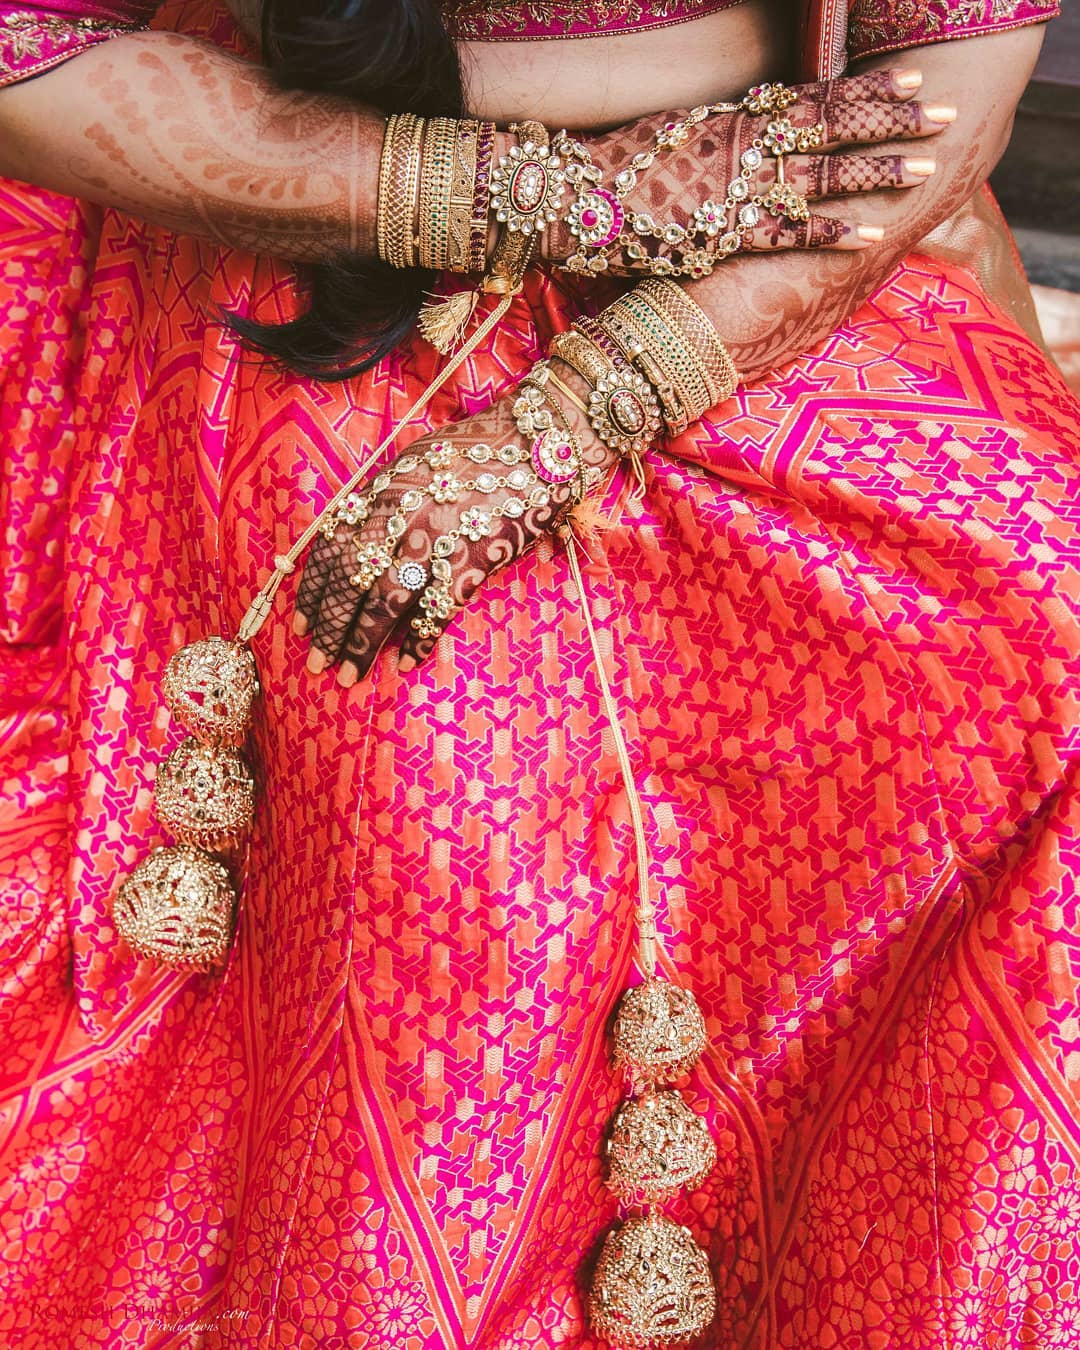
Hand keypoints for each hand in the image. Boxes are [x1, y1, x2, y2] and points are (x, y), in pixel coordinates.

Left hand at [291, 364, 615, 683]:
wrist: (543, 438)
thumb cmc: (483, 450)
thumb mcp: (420, 460)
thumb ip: (388, 498)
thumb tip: (358, 541)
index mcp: (385, 486)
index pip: (332, 546)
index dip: (312, 591)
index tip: (300, 624)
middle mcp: (401, 512)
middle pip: (350, 581)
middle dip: (330, 629)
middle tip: (319, 664)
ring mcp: (436, 536)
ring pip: (384, 602)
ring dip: (362, 644)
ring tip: (350, 676)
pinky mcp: (474, 558)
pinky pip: (436, 610)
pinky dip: (418, 642)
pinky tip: (405, 664)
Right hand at [542, 68, 951, 273]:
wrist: (562, 196)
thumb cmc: (608, 170)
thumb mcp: (669, 133)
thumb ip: (716, 133)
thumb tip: (746, 132)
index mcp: (730, 117)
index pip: (810, 97)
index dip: (862, 91)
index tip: (906, 81)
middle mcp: (741, 144)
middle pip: (829, 125)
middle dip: (888, 118)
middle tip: (940, 110)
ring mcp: (734, 186)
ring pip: (821, 173)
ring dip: (876, 169)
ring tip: (926, 165)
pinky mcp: (720, 230)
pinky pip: (786, 230)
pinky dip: (829, 231)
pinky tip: (869, 231)